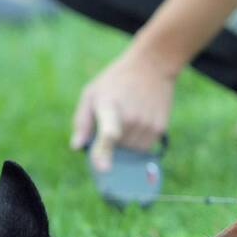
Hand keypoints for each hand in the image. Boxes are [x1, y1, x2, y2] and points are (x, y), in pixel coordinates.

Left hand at [70, 47, 178, 170]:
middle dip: (109, 144)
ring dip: (124, 144)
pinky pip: (143, 148)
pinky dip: (137, 142)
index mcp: (110, 107)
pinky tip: (137, 122)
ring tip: (126, 118)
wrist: (152, 67)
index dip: (104, 152)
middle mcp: (132, 118)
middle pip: (116, 148)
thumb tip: (77, 146)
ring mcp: (148, 124)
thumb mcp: (91, 93)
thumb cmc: (116, 82)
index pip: (109, 134)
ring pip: (131, 151)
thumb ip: (82, 121)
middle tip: (112, 120)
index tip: (103, 169)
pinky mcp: (160, 129)